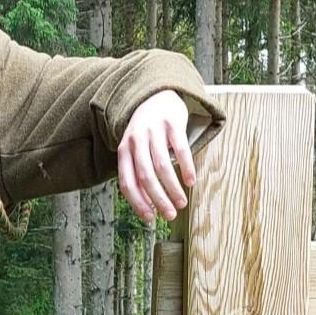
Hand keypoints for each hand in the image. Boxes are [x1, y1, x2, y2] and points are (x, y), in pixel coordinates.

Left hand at [116, 89, 195, 223]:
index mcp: (124, 151)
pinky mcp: (172, 123)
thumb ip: (137, 172)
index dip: (138, 202)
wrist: (156, 95)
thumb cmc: (146, 131)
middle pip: (145, 176)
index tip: (150, 219)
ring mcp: (154, 131)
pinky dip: (186, 167)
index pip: (127, 182)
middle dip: (158, 199)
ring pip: (162, 166)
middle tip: (170, 215)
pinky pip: (180, 149)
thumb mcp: (135, 149)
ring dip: (172, 188)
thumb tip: (147, 206)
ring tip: (182, 203)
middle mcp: (136, 141)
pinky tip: (191, 181)